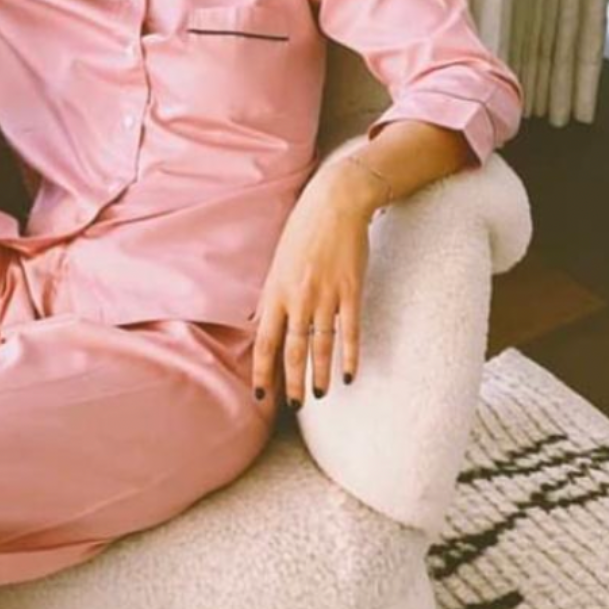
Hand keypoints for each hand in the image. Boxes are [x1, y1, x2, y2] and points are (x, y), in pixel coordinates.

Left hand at [251, 169, 375, 412]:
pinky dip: (350, 355)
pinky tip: (350, 374)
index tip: (261, 394)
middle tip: (294, 405)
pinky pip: (350, 330)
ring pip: (321, 345)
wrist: (335, 203)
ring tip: (318, 396)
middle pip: (293, 350)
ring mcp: (326, 295)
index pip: (264, 341)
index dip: (263, 370)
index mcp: (275, 292)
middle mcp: (298, 298)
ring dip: (319, 374)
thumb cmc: (303, 232)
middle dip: (292, 381)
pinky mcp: (351, 290)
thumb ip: (270, 298)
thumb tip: (257, 325)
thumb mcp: (277, 263)